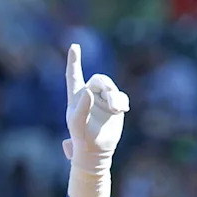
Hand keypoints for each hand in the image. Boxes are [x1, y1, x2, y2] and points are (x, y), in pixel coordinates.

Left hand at [63, 43, 128, 196]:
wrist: (96, 151)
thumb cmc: (81, 138)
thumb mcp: (77, 124)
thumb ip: (81, 107)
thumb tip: (89, 91)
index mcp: (76, 96)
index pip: (73, 75)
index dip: (74, 61)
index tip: (74, 46)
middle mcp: (90, 95)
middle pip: (99, 81)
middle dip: (106, 88)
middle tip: (112, 103)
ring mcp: (103, 100)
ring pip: (112, 89)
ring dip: (115, 97)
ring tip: (117, 109)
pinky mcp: (115, 107)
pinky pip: (121, 97)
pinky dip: (122, 101)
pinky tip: (122, 109)